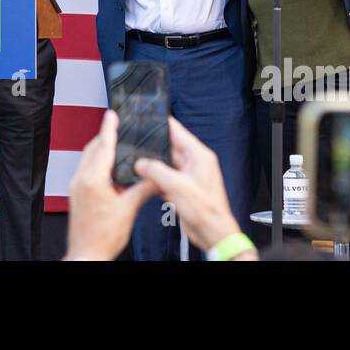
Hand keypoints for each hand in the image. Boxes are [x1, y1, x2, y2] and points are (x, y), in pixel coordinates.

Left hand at [64, 110, 159, 259]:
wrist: (87, 254)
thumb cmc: (103, 237)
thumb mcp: (129, 210)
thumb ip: (143, 189)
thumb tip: (155, 177)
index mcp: (93, 180)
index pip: (103, 147)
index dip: (109, 128)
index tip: (112, 114)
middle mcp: (81, 180)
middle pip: (93, 149)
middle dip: (105, 136)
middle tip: (117, 127)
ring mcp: (76, 186)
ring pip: (88, 159)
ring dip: (100, 149)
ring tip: (115, 145)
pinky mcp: (76, 193)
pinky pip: (85, 169)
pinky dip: (97, 162)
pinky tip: (109, 169)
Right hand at [135, 117, 252, 255]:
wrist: (212, 233)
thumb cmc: (206, 210)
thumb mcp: (177, 186)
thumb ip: (156, 170)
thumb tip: (141, 163)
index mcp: (198, 155)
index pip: (178, 131)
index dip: (163, 123)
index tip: (148, 117)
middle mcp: (194, 163)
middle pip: (169, 148)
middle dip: (154, 148)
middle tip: (137, 147)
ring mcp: (188, 176)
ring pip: (166, 164)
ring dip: (154, 167)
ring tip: (139, 166)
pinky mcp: (183, 188)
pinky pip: (166, 178)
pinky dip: (157, 180)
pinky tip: (147, 183)